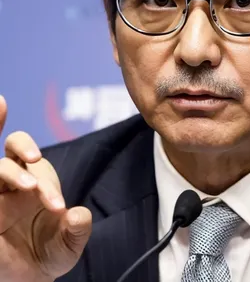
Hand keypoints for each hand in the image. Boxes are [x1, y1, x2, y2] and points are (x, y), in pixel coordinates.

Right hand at [0, 95, 91, 281]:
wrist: (31, 279)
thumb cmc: (50, 253)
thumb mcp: (68, 245)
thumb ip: (77, 229)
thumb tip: (79, 215)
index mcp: (32, 180)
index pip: (24, 154)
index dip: (30, 155)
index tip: (46, 183)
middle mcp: (9, 185)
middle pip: (8, 150)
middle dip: (21, 145)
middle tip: (35, 159)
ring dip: (8, 172)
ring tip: (30, 187)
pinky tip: (1, 205)